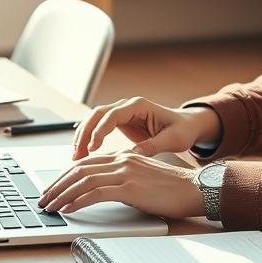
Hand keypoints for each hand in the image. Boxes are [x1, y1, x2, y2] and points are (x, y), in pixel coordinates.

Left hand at [38, 152, 203, 217]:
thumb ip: (122, 178)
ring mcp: (125, 173)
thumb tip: (99, 190)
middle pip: (79, 169)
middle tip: (43, 199)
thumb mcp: (141, 178)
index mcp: (123, 156)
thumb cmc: (171, 189)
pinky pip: (96, 193)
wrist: (194, 189)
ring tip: (50, 207)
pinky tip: (68, 210)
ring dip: (62, 195)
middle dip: (57, 185)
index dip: (64, 176)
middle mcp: (121, 160)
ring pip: (83, 180)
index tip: (52, 188)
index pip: (84, 163)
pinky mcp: (130, 188)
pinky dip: (78, 201)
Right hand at [71, 97, 219, 159]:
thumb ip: (154, 145)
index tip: (92, 148)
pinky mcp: (120, 122)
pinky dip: (89, 139)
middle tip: (77, 155)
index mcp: (139, 106)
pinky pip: (98, 127)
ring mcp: (122, 113)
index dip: (99, 131)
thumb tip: (133, 154)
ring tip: (76, 157)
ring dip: (83, 136)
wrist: (186, 126)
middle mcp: (127, 106)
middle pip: (97, 114)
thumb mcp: (174, 139)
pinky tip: (83, 154)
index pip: (112, 115)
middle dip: (84, 134)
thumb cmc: (182, 130)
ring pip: (94, 120)